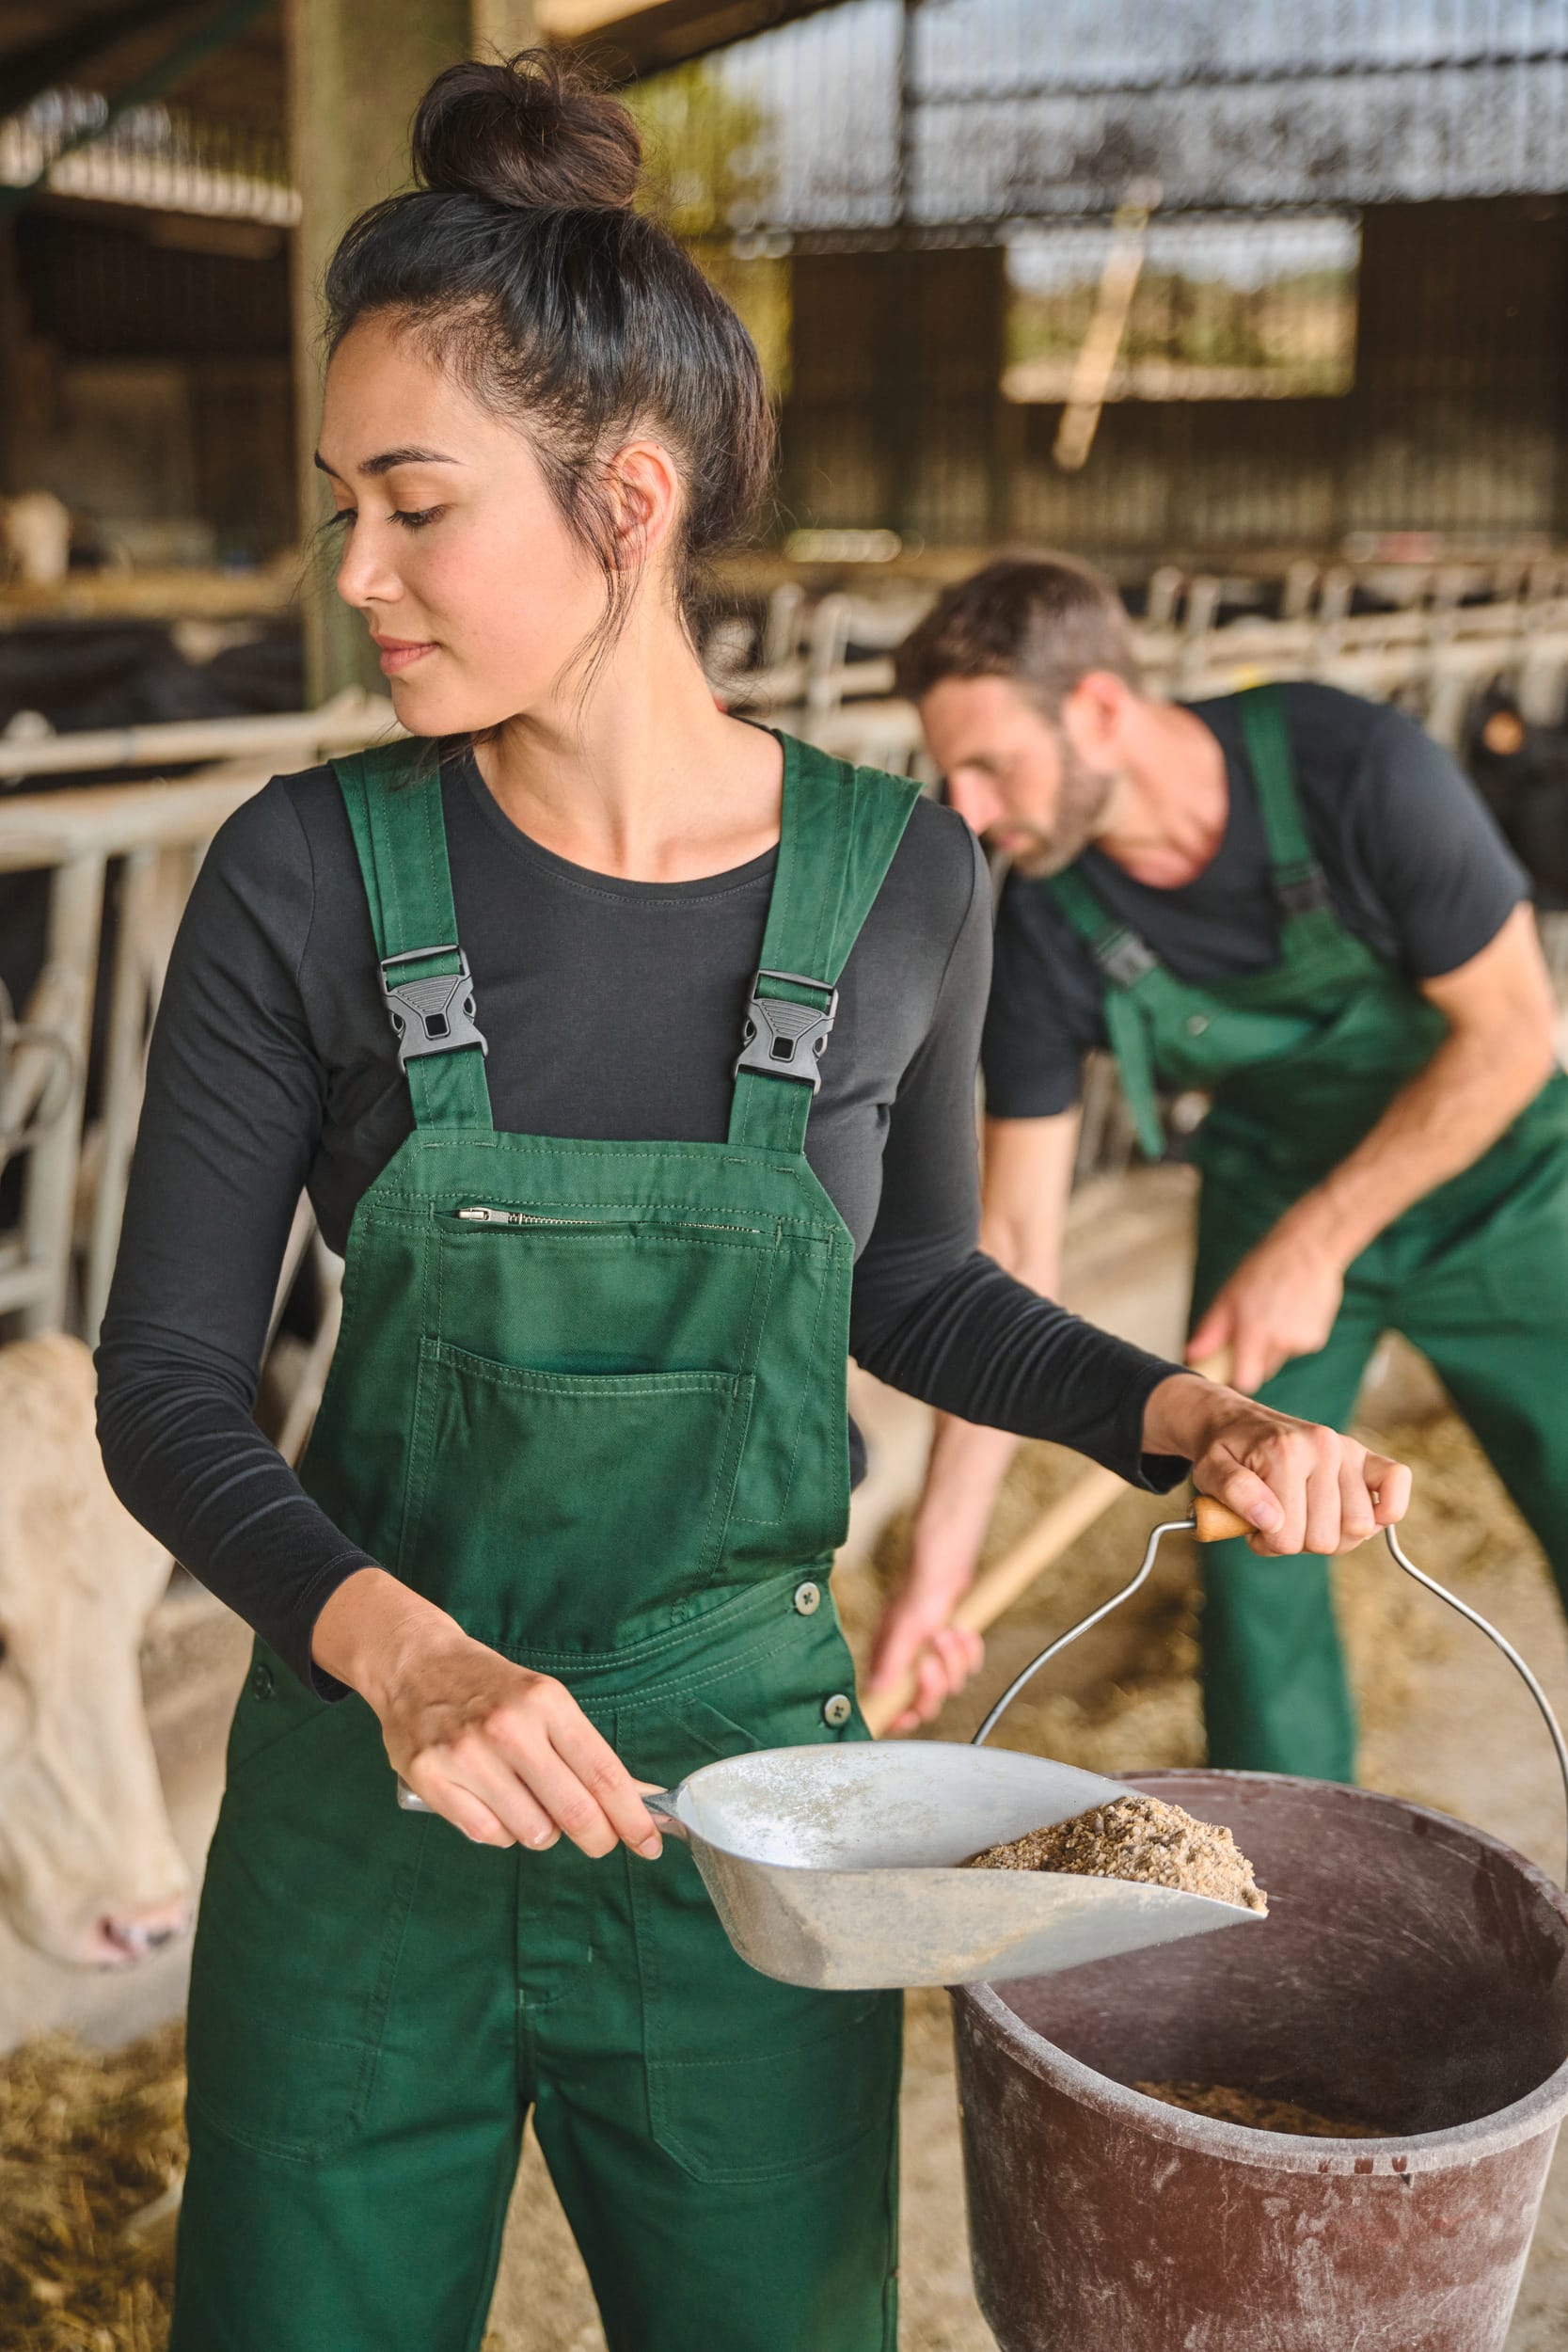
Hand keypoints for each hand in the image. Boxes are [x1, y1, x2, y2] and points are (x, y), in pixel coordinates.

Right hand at [331, 1582, 662, 1857]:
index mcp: (547, 1703)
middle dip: (598, 1839)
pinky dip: (501, 1834)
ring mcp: (466, 1755)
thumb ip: (584, 1751)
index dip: (632, 1818)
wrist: (415, 1663)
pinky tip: (497, 1808)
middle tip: (600, 1842)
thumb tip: (637, 1797)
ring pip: (531, 1831)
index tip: (648, 1843)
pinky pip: (486, 1836)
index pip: (604, 1774)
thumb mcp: (545, 1701)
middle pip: (574, 1812)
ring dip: (543, 1833)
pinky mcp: (430, 1778)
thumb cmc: (490, 1687)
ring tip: (531, 1806)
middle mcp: (509, 1728)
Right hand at [867, 1509, 986, 1736]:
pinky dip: (970, 1651)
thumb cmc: (921, 1585)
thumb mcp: (906, 1624)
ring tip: (950, 1632)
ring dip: (955, 1660)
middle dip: (934, 1684)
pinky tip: (964, 1631)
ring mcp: (932, 1655)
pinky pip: (969, 1667)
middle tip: (932, 1662)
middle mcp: (908, 1662)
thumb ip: (891, 1659)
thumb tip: (875, 1690)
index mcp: (888, 1660)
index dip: (898, 1716)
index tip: (909, 1716)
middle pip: (924, 1702)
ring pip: (951, 1684)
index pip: (888, 1704)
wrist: (950, 1559)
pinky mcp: (954, 1648)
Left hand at [1144, 1373, 1411, 1555]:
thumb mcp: (1209, 1472)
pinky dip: (1385, 1511)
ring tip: (1304, 1516)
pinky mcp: (1367, 1455)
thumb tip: (1271, 1520)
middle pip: (1325, 1538)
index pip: (1287, 1537)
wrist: (1234, 1421)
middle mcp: (1322, 1446)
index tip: (1253, 1527)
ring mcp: (1348, 1449)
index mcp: (1283, 1452)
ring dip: (1330, 1535)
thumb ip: (1234, 1494)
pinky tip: (1355, 1514)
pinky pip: (1397, 1484)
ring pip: (1359, 1528)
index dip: (1266, 1543)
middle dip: (1297, 1541)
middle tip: (1278, 1520)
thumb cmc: (1225, 1454)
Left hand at [1187, 1218, 1345, 1393]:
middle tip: (1248, 1330)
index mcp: (1256, 1332)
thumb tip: (1191, 1355)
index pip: (1245, 1381)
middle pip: (1261, 1371)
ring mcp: (1301, 1342)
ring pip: (1278, 1358)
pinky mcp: (1316, 1339)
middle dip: (1252, 1358)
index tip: (1227, 1369)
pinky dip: (1290, 1336)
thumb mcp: (1229, 1295)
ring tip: (1272, 1312)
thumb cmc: (1264, 1268)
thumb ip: (1211, 1331)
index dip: (1235, 1378)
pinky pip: (1295, 1348)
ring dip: (1271, 1344)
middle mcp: (1281, 1342)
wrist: (1308, 1249)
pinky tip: (1290, 1311)